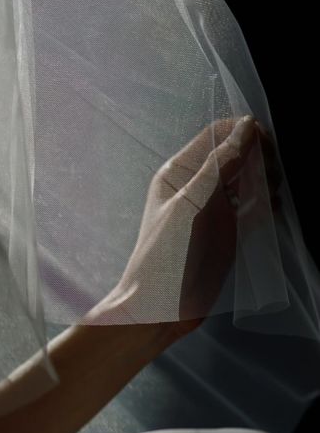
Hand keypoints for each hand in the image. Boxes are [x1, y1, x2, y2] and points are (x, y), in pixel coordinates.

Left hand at [85, 116, 268, 331]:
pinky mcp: (228, 229)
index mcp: (179, 172)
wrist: (161, 306)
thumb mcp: (190, 205)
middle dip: (258, 156)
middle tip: (269, 175)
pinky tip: (271, 209)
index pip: (214, 136)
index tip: (267, 144)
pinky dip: (265, 203)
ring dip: (265, 179)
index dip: (242, 132)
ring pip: (248, 178)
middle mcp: (197, 185)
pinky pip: (252, 205)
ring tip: (270, 194)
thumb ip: (218, 166)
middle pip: (236, 154)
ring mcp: (214, 207)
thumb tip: (247, 126)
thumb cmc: (166, 253)